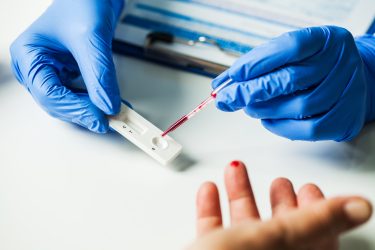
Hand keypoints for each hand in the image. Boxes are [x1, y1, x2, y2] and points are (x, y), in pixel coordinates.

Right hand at [10, 0, 123, 132]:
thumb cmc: (83, 2)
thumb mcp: (91, 38)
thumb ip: (99, 75)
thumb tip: (107, 105)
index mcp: (28, 55)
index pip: (49, 94)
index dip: (75, 110)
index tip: (100, 117)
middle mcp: (37, 66)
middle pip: (58, 103)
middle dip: (84, 112)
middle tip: (109, 120)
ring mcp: (54, 71)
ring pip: (70, 103)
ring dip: (92, 109)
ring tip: (113, 113)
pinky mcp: (70, 73)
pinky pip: (81, 94)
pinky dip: (97, 100)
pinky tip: (111, 101)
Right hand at [187, 161, 371, 249]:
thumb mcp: (273, 239)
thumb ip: (316, 221)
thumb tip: (359, 206)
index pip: (318, 238)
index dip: (318, 209)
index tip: (310, 187)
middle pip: (280, 230)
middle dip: (277, 199)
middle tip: (281, 182)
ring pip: (244, 225)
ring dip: (240, 193)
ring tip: (237, 171)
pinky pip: (214, 229)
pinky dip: (211, 208)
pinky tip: (209, 192)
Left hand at [213, 26, 374, 140]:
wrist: (350, 80)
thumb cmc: (312, 65)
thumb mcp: (288, 54)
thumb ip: (258, 64)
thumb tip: (223, 84)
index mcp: (325, 40)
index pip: (290, 47)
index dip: (258, 62)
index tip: (234, 75)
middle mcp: (341, 63)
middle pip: (291, 79)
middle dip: (252, 91)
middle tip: (227, 98)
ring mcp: (348, 92)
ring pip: (299, 106)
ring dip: (265, 110)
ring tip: (249, 108)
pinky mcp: (346, 119)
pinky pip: (309, 129)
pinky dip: (281, 127)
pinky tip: (268, 120)